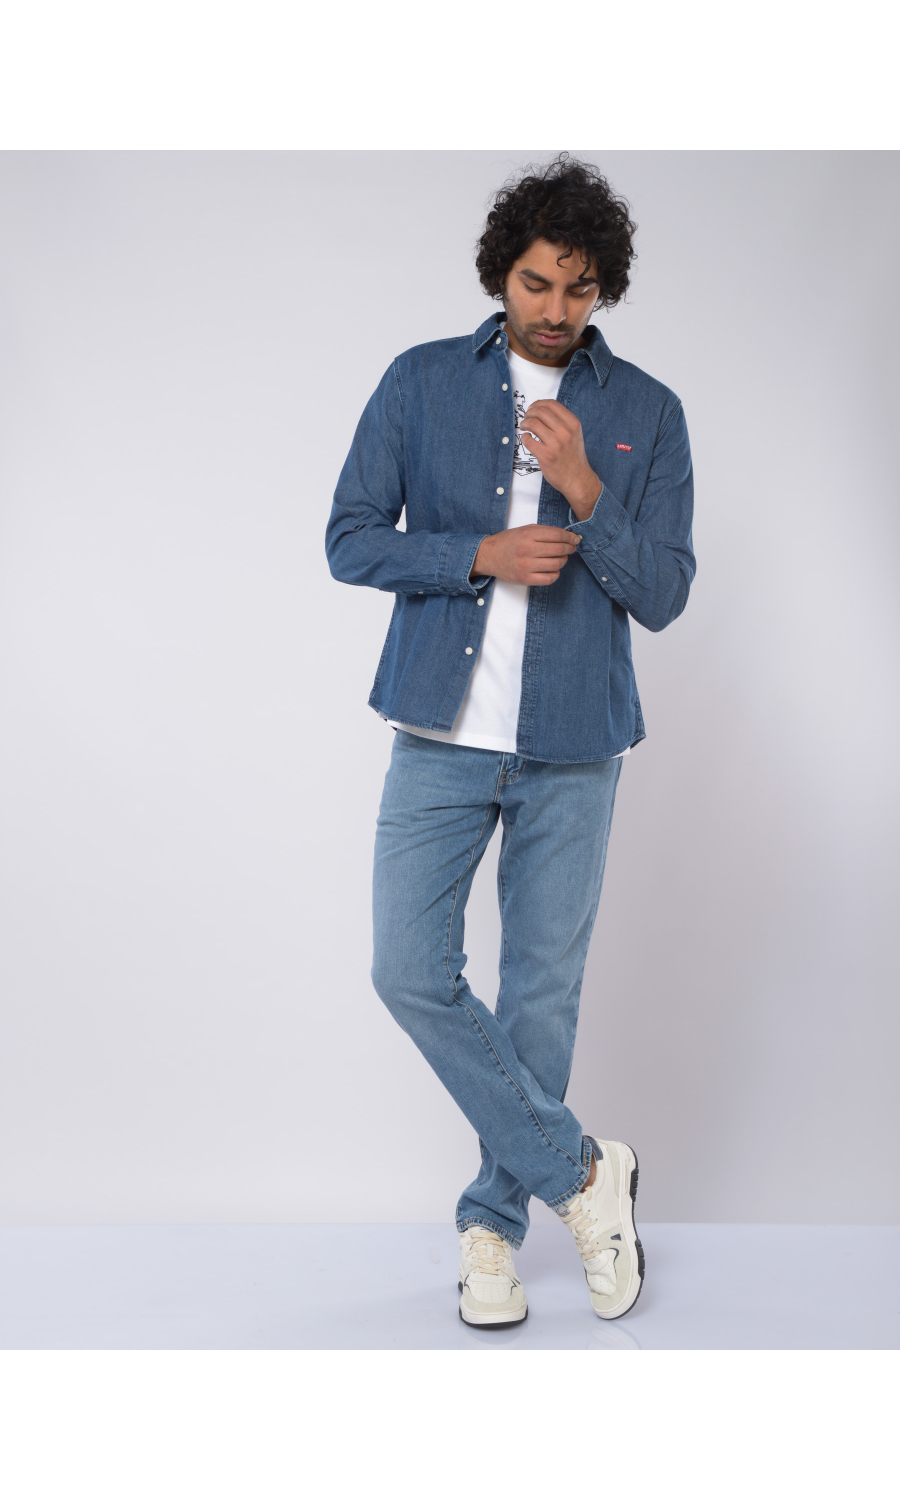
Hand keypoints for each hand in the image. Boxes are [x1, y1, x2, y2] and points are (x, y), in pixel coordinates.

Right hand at [471, 524, 581, 585]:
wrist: (489, 555)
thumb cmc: (508, 542)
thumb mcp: (525, 530)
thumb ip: (544, 532)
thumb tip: (566, 536)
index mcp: (528, 535)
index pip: (557, 535)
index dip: (570, 537)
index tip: (575, 539)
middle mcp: (528, 550)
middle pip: (559, 550)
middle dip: (570, 548)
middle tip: (571, 548)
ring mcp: (526, 566)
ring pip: (556, 564)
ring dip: (563, 561)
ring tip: (561, 558)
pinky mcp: (525, 579)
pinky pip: (549, 578)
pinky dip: (556, 574)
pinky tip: (553, 569)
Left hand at [519, 399, 602, 520]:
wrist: (577, 478)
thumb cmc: (573, 456)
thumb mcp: (575, 433)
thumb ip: (562, 421)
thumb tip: (540, 409)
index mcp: (573, 423)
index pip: (551, 404)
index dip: (538, 403)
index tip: (532, 408)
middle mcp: (566, 432)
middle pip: (540, 411)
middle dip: (529, 412)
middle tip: (526, 418)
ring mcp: (556, 444)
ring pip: (533, 423)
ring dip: (524, 423)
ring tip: (524, 427)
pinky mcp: (546, 456)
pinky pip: (528, 440)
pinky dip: (524, 437)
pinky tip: (526, 439)